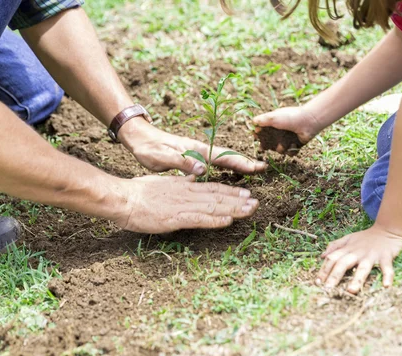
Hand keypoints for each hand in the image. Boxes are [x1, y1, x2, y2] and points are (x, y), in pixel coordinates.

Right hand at [114, 175, 258, 233]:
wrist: (123, 198)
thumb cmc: (139, 191)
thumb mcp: (164, 183)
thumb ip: (180, 182)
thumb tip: (193, 179)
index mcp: (184, 187)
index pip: (212, 188)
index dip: (231, 192)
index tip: (246, 194)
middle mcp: (187, 194)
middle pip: (218, 197)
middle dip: (239, 200)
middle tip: (257, 202)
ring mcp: (182, 206)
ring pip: (213, 207)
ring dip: (234, 209)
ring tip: (250, 210)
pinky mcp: (175, 218)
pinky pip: (199, 219)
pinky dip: (215, 220)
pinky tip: (228, 221)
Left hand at [119, 119, 266, 175]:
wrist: (138, 136)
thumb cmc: (147, 147)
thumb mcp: (161, 156)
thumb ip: (181, 163)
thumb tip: (202, 170)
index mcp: (194, 149)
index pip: (222, 156)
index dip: (240, 163)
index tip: (256, 167)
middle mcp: (199, 149)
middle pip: (227, 155)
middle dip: (245, 162)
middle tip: (263, 168)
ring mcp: (196, 152)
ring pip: (222, 158)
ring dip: (238, 164)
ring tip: (252, 170)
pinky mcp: (191, 156)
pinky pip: (213, 162)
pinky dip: (225, 166)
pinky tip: (229, 172)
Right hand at [252, 106, 321, 154]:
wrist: (308, 122)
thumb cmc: (290, 117)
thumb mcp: (273, 117)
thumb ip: (261, 120)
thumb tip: (252, 122)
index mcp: (273, 125)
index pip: (262, 133)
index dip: (259, 137)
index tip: (257, 138)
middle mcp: (279, 133)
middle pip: (268, 144)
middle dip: (267, 146)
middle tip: (265, 147)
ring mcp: (287, 140)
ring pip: (279, 150)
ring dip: (281, 148)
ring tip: (284, 143)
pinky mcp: (295, 145)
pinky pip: (290, 153)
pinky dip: (292, 149)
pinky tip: (294, 143)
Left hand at [316, 223, 401, 293]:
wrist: (387, 230)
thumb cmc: (366, 238)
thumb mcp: (348, 238)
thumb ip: (335, 246)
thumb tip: (322, 256)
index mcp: (347, 249)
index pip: (331, 259)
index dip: (323, 270)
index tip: (317, 282)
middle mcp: (357, 252)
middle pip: (343, 264)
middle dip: (334, 277)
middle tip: (328, 290)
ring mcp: (371, 255)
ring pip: (363, 268)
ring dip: (357, 279)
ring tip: (351, 291)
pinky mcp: (386, 257)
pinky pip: (387, 268)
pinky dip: (388, 276)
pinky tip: (386, 286)